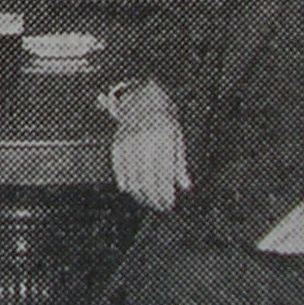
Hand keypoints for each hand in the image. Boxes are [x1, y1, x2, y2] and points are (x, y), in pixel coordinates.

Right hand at [103, 81, 190, 211]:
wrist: (143, 98)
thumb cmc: (164, 119)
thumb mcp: (178, 138)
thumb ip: (180, 164)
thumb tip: (185, 186)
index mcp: (164, 140)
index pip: (164, 175)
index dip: (165, 193)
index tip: (168, 204)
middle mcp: (145, 141)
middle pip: (147, 180)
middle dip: (153, 197)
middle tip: (158, 206)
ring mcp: (129, 142)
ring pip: (132, 176)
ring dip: (139, 193)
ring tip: (146, 200)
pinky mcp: (118, 142)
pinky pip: (118, 167)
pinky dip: (123, 180)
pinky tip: (130, 189)